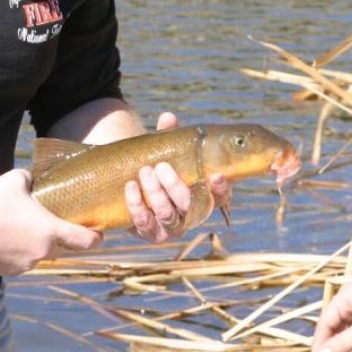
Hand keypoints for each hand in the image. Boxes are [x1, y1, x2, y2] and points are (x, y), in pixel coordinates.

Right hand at [0, 168, 102, 275]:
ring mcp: (24, 265)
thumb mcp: (16, 180)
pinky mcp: (8, 272)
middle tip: (53, 225)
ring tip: (22, 229)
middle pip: (61, 248)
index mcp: (50, 231)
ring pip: (39, 256)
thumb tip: (37, 178)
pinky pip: (21, 262)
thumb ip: (33, 179)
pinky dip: (18, 253)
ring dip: (36, 246)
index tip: (99, 234)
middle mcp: (41, 253)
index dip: (96, 237)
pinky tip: (6, 239)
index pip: (85, 241)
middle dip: (60, 238)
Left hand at [124, 112, 229, 242]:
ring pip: (169, 216)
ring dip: (156, 194)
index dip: (222, 189)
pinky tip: (131, 187)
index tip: (215, 175)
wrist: (130, 181)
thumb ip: (169, 135)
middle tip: (161, 166)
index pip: (222, 198)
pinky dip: (137, 205)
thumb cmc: (157, 163)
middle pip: (191, 207)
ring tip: (145, 172)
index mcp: (203, 195)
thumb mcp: (164, 149)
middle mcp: (191, 215)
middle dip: (176, 186)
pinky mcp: (150, 233)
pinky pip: (145, 224)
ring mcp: (171, 227)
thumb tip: (168, 118)